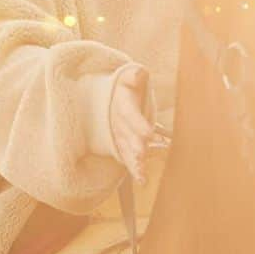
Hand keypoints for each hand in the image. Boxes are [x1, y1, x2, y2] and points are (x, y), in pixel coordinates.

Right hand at [109, 65, 156, 184]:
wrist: (106, 100)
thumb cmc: (126, 87)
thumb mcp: (128, 76)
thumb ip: (134, 74)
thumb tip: (138, 72)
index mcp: (122, 104)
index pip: (129, 113)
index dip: (138, 122)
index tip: (149, 132)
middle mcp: (118, 123)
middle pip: (126, 135)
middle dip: (134, 145)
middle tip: (141, 153)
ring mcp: (118, 136)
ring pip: (125, 150)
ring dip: (133, 162)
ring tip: (141, 173)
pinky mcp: (122, 146)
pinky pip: (127, 159)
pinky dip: (134, 170)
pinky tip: (142, 181)